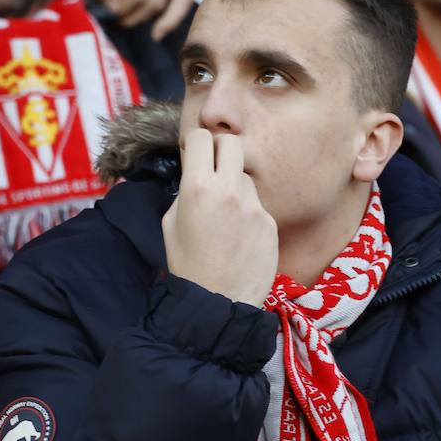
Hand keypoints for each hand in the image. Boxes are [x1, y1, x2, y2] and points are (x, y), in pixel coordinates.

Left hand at [75, 0, 191, 38]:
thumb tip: (112, 8)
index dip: (123, 10)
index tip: (106, 14)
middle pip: (156, 2)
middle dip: (134, 17)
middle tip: (114, 22)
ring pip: (171, 5)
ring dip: (149, 19)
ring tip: (129, 25)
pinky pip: (184, 1)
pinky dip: (173, 18)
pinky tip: (158, 33)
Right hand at [163, 129, 277, 306]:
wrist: (219, 303)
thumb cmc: (188, 265)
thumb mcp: (170, 224)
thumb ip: (184, 192)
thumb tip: (195, 173)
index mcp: (198, 188)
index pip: (202, 138)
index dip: (196, 143)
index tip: (194, 154)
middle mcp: (229, 190)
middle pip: (232, 144)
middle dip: (220, 151)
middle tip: (213, 170)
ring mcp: (254, 206)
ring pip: (245, 177)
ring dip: (235, 187)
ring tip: (225, 217)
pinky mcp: (270, 222)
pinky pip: (257, 205)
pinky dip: (248, 213)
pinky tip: (239, 237)